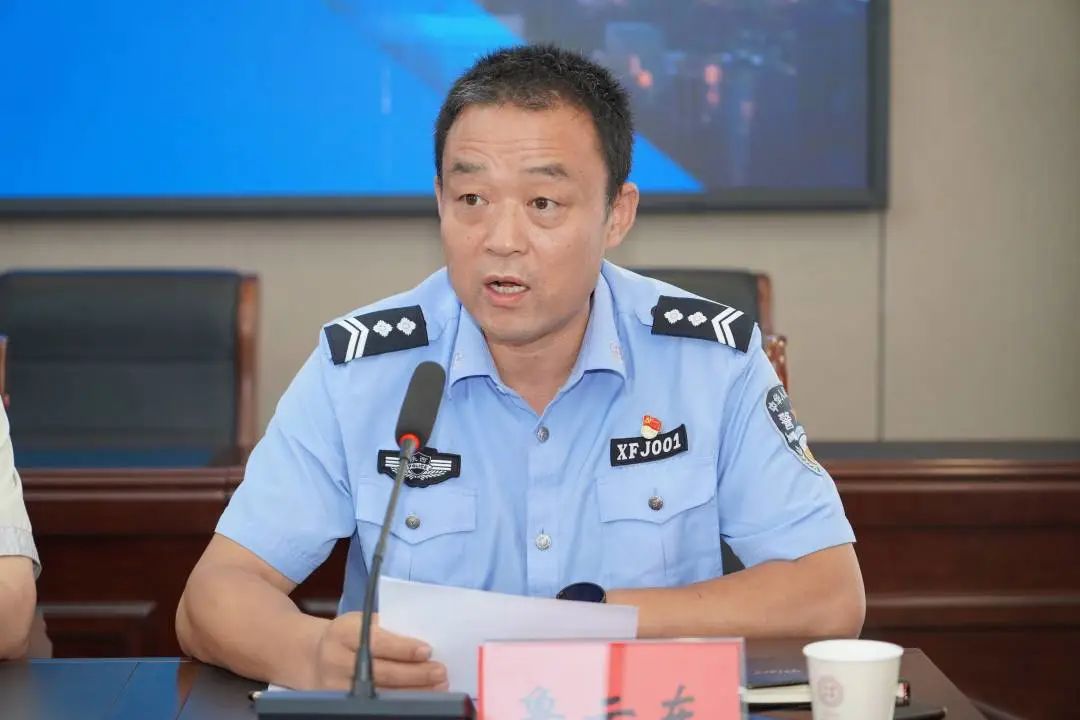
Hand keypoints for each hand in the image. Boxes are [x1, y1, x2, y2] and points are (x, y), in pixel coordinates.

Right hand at [312, 612, 447, 690]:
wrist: (312, 655)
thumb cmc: (349, 634)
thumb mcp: (361, 622)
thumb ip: (387, 628)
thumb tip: (424, 640)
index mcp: (344, 633)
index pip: (378, 643)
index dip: (404, 648)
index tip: (428, 651)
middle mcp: (337, 661)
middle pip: (382, 672)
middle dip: (415, 674)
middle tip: (440, 672)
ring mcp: (338, 687)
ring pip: (382, 693)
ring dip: (414, 691)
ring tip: (438, 686)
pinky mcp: (342, 703)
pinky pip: (376, 704)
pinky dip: (401, 702)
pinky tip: (421, 697)